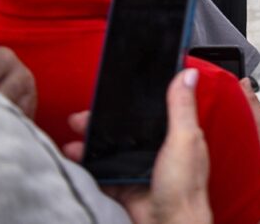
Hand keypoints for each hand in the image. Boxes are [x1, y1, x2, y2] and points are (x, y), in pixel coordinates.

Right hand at [64, 68, 211, 223]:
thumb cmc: (184, 186)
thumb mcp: (184, 139)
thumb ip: (182, 107)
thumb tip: (188, 74)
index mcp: (176, 136)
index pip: (151, 112)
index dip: (129, 105)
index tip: (109, 96)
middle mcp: (157, 150)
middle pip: (124, 131)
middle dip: (100, 125)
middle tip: (79, 120)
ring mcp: (139, 169)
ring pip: (109, 151)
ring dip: (89, 145)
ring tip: (72, 143)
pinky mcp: (124, 186)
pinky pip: (101, 173)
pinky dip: (87, 167)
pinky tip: (75, 161)